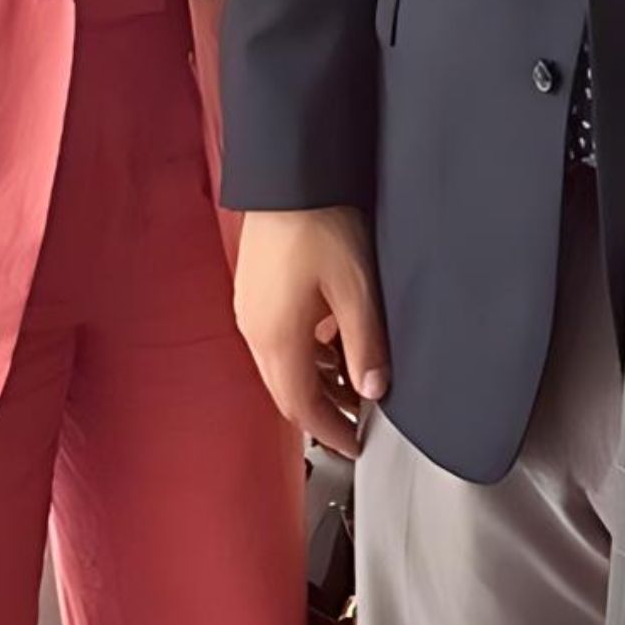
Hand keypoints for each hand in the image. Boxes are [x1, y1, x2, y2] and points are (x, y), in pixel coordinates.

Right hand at [231, 207, 387, 458]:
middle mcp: (255, 332)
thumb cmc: (319, 224)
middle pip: (286, 393)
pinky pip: (275, 343)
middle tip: (355, 427)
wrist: (288, 178)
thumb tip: (374, 390)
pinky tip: (328, 348)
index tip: (354, 447)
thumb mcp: (355, 290)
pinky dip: (302, 358)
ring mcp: (250, 312)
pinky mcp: (253, 294)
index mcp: (278, 339)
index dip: (330, 432)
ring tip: (350, 389)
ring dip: (313, 386)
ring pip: (279, 369)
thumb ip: (365, 345)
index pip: (302, 408)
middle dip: (321, 415)